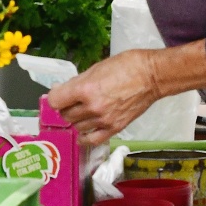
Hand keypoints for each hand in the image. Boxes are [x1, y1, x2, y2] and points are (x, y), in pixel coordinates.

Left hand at [47, 50, 162, 146]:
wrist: (151, 76)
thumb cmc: (124, 66)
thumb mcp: (95, 68)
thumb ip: (76, 83)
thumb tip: (61, 90)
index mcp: (85, 89)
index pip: (55, 101)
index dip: (54, 97)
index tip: (58, 94)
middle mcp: (92, 107)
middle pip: (65, 115)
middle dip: (66, 107)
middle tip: (72, 101)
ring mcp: (103, 120)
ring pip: (77, 127)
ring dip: (76, 120)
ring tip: (83, 111)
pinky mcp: (115, 128)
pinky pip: (92, 140)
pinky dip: (85, 137)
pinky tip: (83, 132)